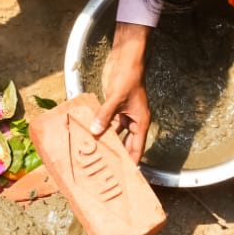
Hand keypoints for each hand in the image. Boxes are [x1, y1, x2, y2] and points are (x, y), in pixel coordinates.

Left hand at [93, 21, 151, 161]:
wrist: (126, 59)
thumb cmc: (128, 77)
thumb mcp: (116, 98)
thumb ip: (105, 115)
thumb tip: (95, 131)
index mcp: (140, 121)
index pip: (137, 147)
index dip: (133, 161)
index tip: (127, 175)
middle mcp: (134, 120)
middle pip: (128, 143)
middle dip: (120, 155)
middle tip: (110, 169)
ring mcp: (125, 114)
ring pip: (117, 134)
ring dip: (108, 141)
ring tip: (99, 155)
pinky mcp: (116, 107)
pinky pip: (109, 122)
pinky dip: (102, 128)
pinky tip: (92, 135)